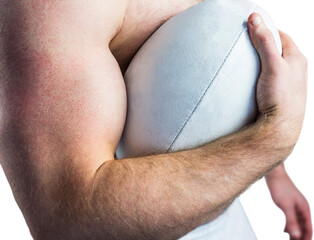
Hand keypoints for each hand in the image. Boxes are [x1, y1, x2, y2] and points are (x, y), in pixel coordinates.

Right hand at [247, 13, 307, 146]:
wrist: (280, 128)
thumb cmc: (281, 97)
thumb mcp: (272, 65)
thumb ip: (264, 41)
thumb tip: (255, 18)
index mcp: (297, 59)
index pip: (282, 37)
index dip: (267, 30)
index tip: (252, 29)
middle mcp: (295, 70)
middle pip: (277, 51)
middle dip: (263, 45)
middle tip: (247, 45)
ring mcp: (287, 83)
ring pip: (273, 66)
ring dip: (261, 62)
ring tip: (246, 62)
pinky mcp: (278, 94)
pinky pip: (269, 78)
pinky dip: (260, 75)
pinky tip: (251, 80)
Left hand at [266, 169, 312, 239]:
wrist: (274, 174)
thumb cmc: (280, 187)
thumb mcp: (286, 206)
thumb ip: (291, 221)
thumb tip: (296, 235)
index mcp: (305, 209)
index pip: (308, 228)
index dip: (306, 238)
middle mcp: (302, 208)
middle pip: (304, 227)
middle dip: (301, 237)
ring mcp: (296, 206)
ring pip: (298, 223)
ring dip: (295, 233)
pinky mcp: (289, 204)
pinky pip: (292, 218)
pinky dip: (290, 226)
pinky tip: (285, 230)